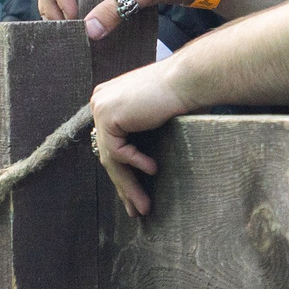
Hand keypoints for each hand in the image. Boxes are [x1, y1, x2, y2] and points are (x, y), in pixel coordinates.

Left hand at [88, 60, 192, 216]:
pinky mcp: (108, 115)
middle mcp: (100, 101)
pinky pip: (118, 152)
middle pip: (109, 154)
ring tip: (144, 207)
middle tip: (136, 210)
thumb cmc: (182, 96)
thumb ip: (141, 135)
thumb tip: (142, 169)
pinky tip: (154, 170)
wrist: (188, 78)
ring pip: (112, 158)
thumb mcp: (155, 118)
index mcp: (110, 100)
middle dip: (124, 185)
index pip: (111, 145)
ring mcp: (101, 107)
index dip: (123, 173)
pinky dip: (136, 164)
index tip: (133, 197)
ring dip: (129, 186)